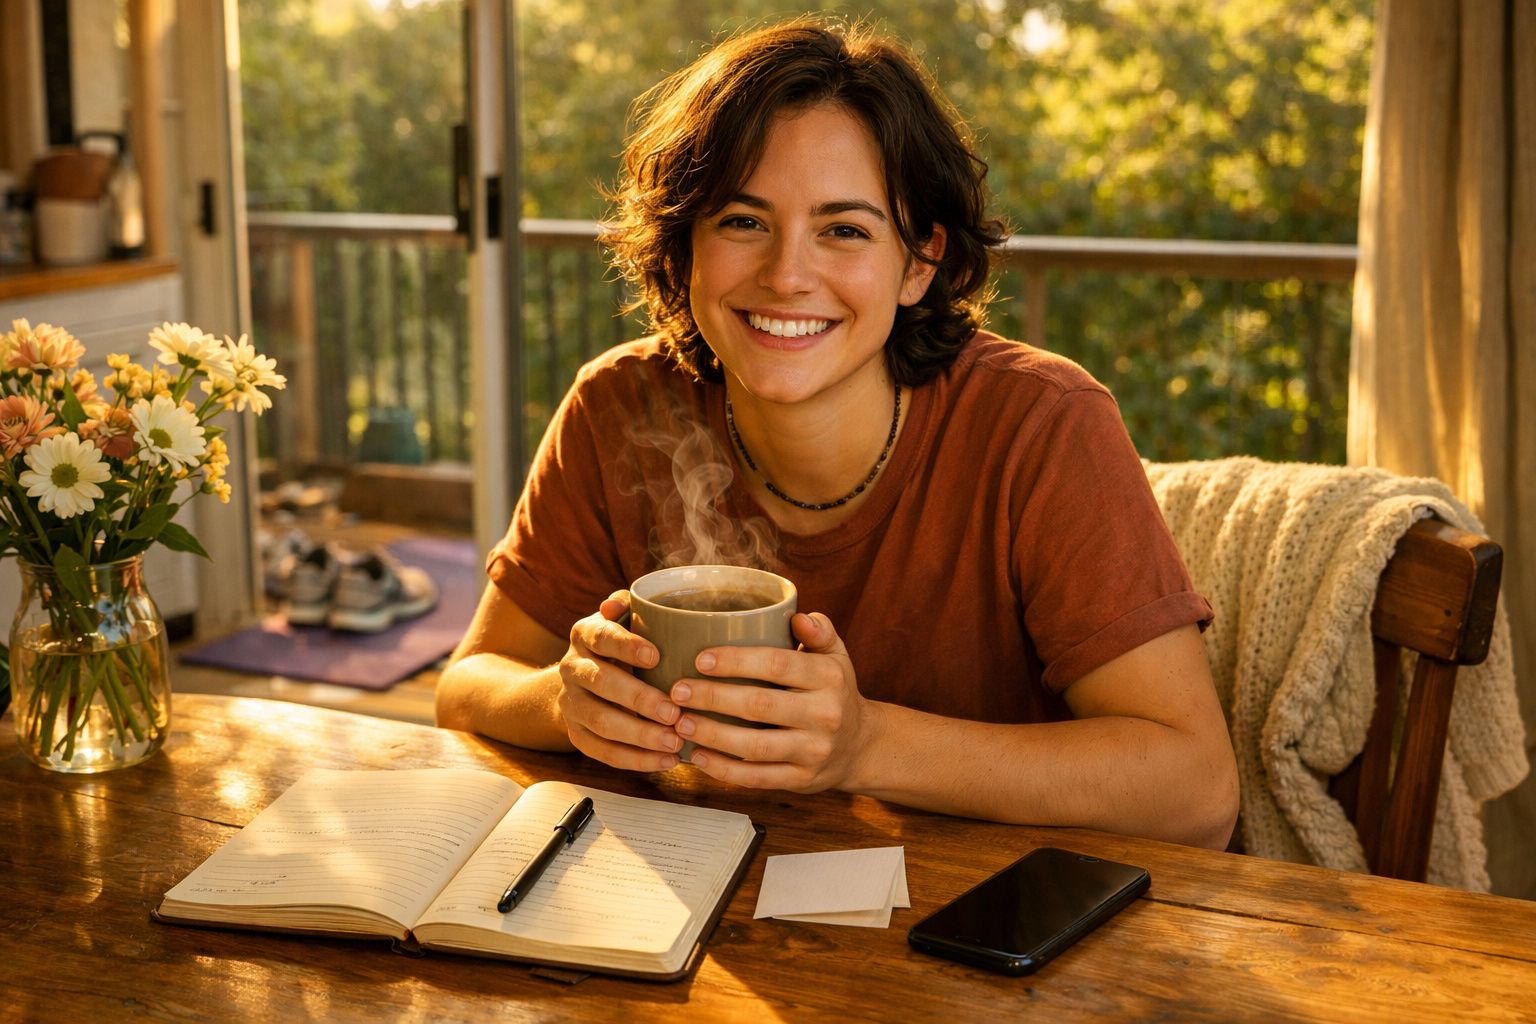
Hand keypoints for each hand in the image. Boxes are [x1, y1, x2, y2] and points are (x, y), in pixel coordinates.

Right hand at [555, 591, 683, 771]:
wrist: (581, 681)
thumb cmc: (619, 644)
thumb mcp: (622, 618)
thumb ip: (629, 605)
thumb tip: (619, 603)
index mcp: (585, 634)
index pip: (601, 636)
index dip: (627, 646)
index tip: (656, 656)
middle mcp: (572, 668)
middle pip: (602, 684)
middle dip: (640, 700)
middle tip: (674, 713)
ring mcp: (570, 703)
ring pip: (601, 722)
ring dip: (640, 735)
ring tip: (674, 741)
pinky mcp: (576, 734)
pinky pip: (603, 752)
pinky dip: (636, 760)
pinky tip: (666, 760)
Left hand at [669, 612, 872, 792]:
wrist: (861, 746)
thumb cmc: (835, 691)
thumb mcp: (836, 656)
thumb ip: (819, 631)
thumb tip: (796, 617)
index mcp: (829, 677)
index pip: (777, 664)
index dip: (736, 661)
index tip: (700, 660)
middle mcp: (825, 714)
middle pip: (760, 705)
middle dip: (713, 698)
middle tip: (677, 692)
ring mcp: (814, 751)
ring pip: (754, 746)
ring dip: (712, 736)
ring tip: (680, 724)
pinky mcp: (802, 780)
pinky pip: (758, 778)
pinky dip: (724, 770)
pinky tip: (698, 757)